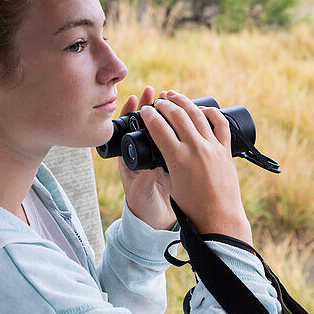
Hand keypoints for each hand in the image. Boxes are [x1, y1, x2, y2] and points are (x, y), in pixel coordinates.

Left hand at [118, 86, 176, 230]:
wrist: (157, 223)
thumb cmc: (144, 208)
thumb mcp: (142, 192)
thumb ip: (146, 178)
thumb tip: (152, 165)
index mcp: (131, 159)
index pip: (127, 129)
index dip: (130, 113)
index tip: (134, 99)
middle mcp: (143, 154)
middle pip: (143, 125)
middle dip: (147, 106)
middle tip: (151, 91)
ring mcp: (158, 156)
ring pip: (160, 129)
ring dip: (163, 112)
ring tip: (168, 96)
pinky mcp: (173, 162)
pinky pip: (175, 140)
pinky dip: (179, 127)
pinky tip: (186, 116)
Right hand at [139, 91, 251, 243]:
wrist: (218, 217)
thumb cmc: (191, 206)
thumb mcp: (170, 183)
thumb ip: (163, 163)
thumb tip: (160, 148)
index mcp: (178, 158)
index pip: (158, 127)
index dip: (148, 114)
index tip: (144, 110)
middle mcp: (196, 149)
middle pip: (177, 115)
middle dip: (164, 104)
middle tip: (157, 101)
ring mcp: (212, 147)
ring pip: (197, 114)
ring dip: (183, 101)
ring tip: (173, 96)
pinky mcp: (226, 150)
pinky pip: (220, 123)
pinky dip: (211, 112)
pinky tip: (202, 108)